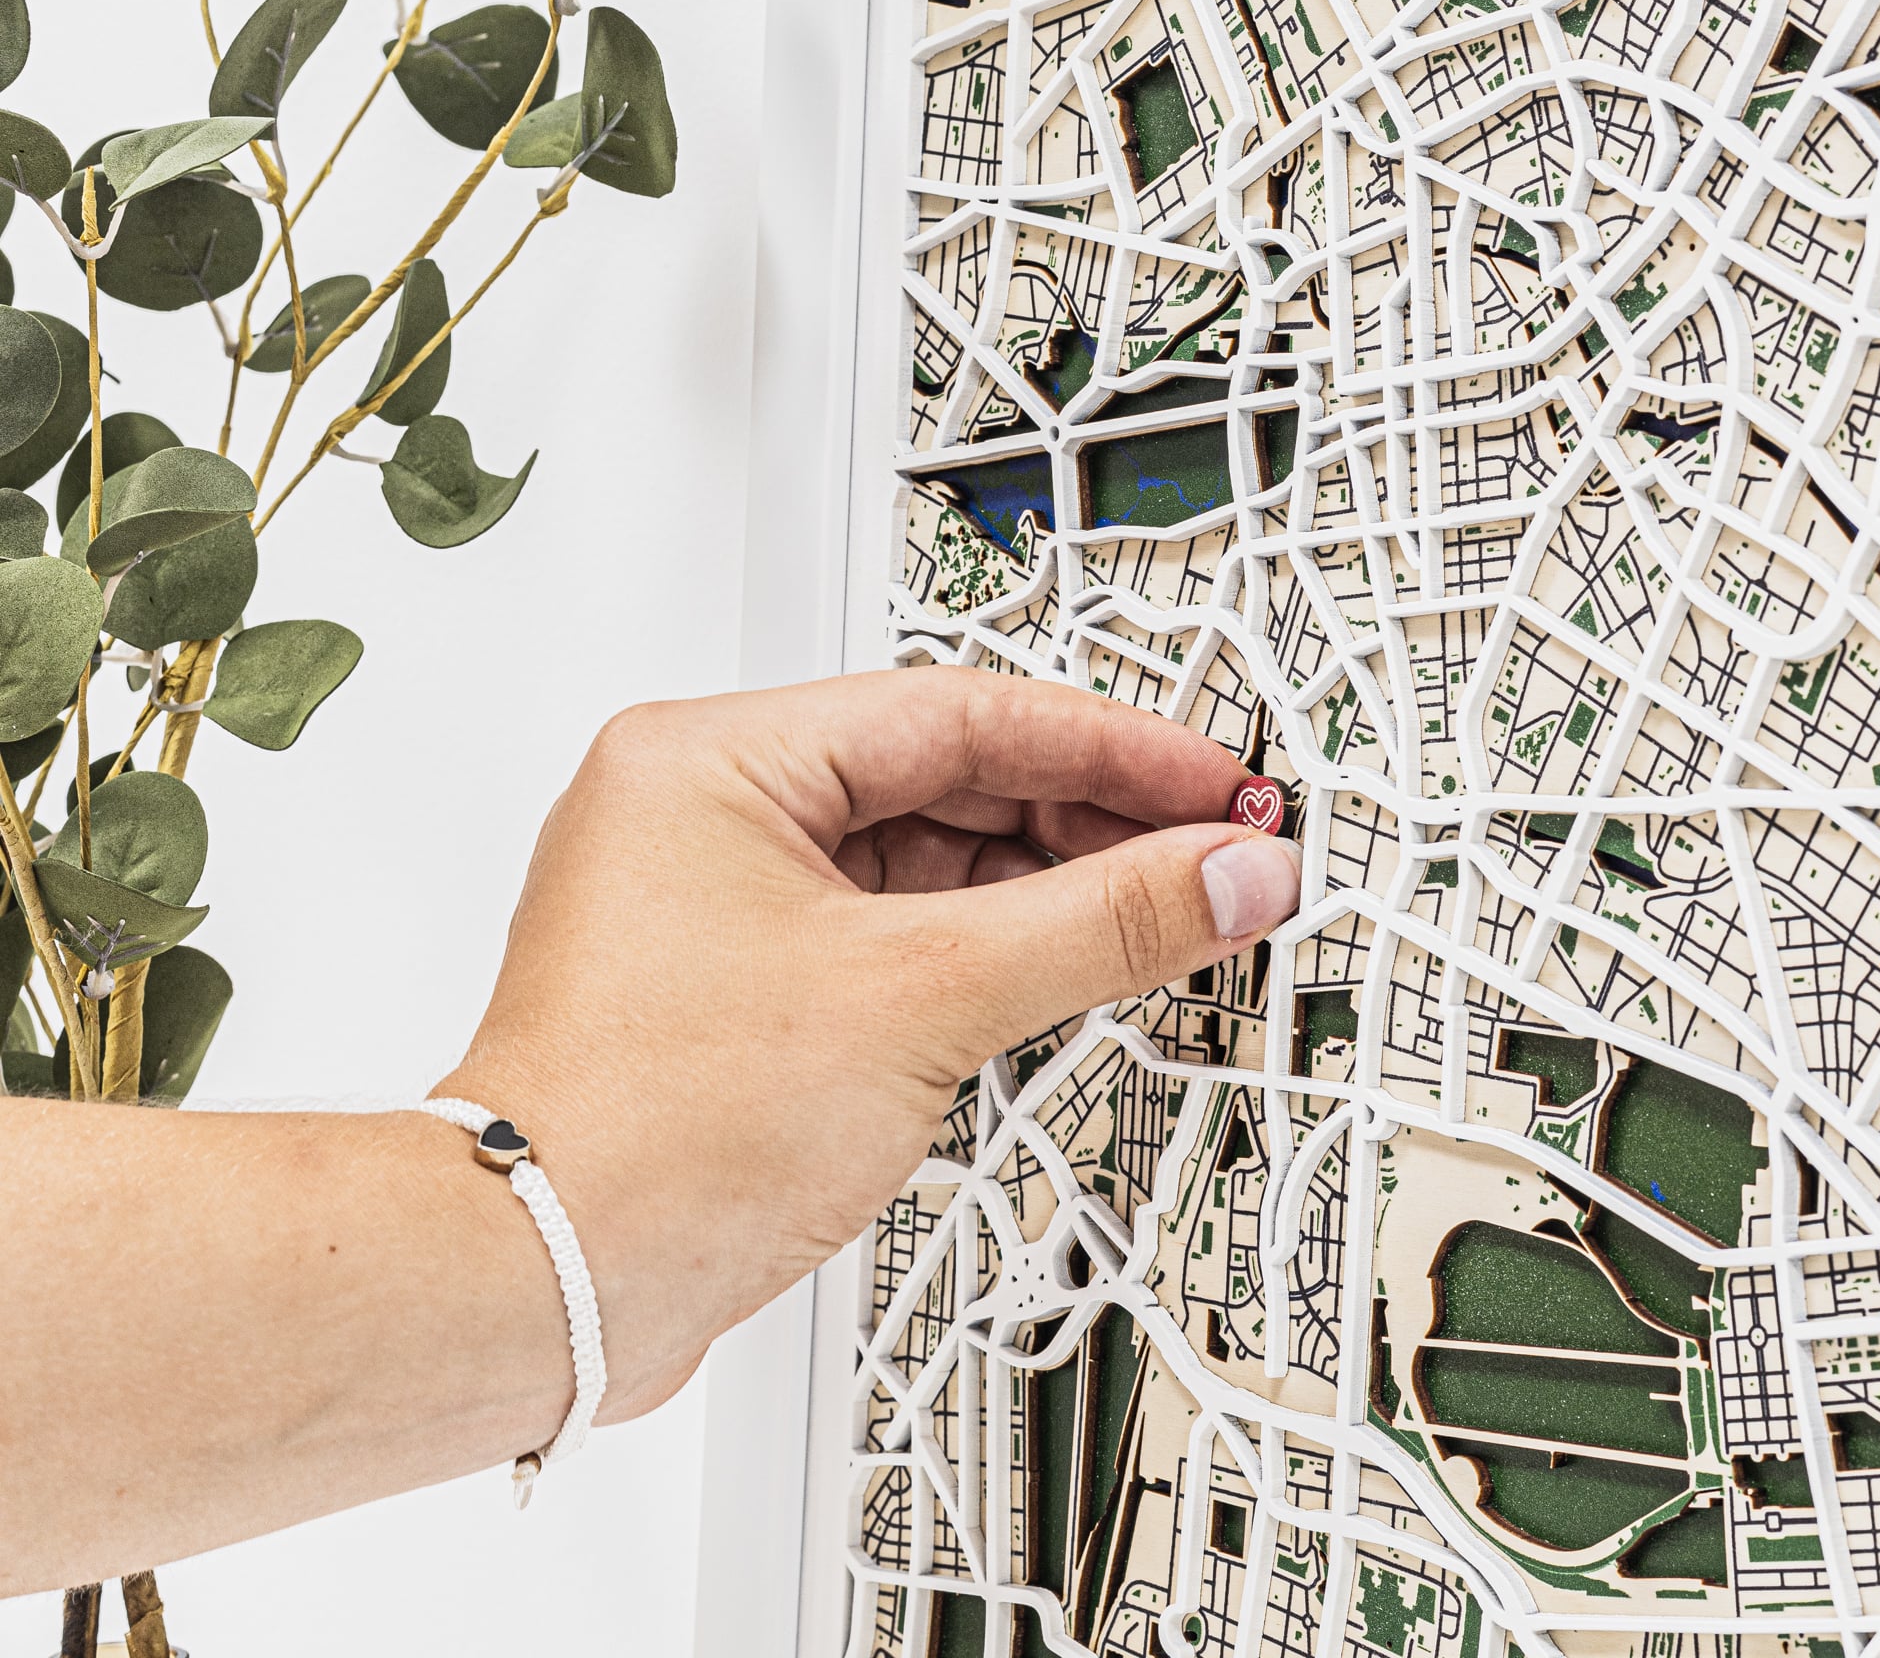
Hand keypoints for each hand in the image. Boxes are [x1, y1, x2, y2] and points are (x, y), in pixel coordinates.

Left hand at [436, 668, 1301, 1419]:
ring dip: (1041, 888)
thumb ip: (1097, 923)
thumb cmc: (654, 1134)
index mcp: (713, 758)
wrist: (538, 1288)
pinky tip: (1061, 968)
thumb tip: (1221, 874)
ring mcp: (714, 902)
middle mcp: (702, 811)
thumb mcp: (921, 999)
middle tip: (1206, 851)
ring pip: (918, 859)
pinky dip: (979, 949)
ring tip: (1157, 912)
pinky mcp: (733, 988)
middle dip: (1085, 818)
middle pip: (941, 777)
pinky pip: (887, 931)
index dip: (1108, 746)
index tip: (1210, 783)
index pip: (957, 712)